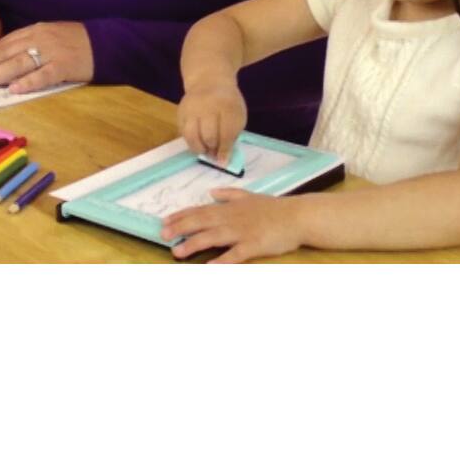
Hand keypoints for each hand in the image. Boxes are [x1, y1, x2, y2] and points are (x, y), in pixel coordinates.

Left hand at [0, 21, 93, 94]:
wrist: (106, 42)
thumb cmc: (76, 41)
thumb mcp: (49, 35)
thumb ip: (27, 44)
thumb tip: (2, 58)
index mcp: (34, 31)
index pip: (2, 43)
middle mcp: (39, 39)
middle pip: (5, 52)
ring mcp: (52, 52)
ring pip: (18, 63)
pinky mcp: (65, 66)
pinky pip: (43, 75)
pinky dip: (27, 82)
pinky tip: (14, 89)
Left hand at [160, 189, 304, 263]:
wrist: (297, 217)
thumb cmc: (274, 208)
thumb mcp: (249, 196)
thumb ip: (230, 194)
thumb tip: (212, 193)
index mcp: (229, 207)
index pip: (200, 210)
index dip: (181, 216)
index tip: (165, 221)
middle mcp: (231, 218)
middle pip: (201, 222)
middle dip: (180, 228)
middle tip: (162, 235)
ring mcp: (242, 232)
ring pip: (212, 237)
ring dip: (193, 244)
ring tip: (177, 252)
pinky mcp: (253, 245)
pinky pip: (234, 254)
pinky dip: (221, 260)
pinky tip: (209, 266)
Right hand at [177, 81, 247, 162]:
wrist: (209, 81)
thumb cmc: (227, 102)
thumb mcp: (238, 115)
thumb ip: (233, 136)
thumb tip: (223, 160)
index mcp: (228, 106)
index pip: (226, 133)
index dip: (225, 150)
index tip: (223, 161)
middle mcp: (208, 105)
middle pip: (209, 136)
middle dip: (212, 149)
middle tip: (214, 155)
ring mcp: (192, 108)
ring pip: (192, 136)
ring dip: (199, 148)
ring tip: (205, 150)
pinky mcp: (181, 111)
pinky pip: (183, 132)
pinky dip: (190, 141)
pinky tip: (197, 141)